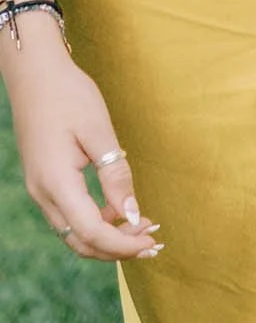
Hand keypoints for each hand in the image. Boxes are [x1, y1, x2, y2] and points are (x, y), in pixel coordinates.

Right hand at [2, 31, 160, 262]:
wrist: (35, 74)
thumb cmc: (69, 96)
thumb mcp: (99, 132)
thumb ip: (116, 175)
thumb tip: (133, 214)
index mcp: (56, 182)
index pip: (92, 232)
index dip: (123, 244)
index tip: (153, 241)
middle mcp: (42, 193)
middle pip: (80, 242)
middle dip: (116, 248)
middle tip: (152, 241)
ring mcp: (39, 190)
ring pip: (73, 232)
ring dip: (106, 237)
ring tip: (142, 227)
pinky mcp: (43, 182)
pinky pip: (69, 216)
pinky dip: (94, 222)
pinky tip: (119, 210)